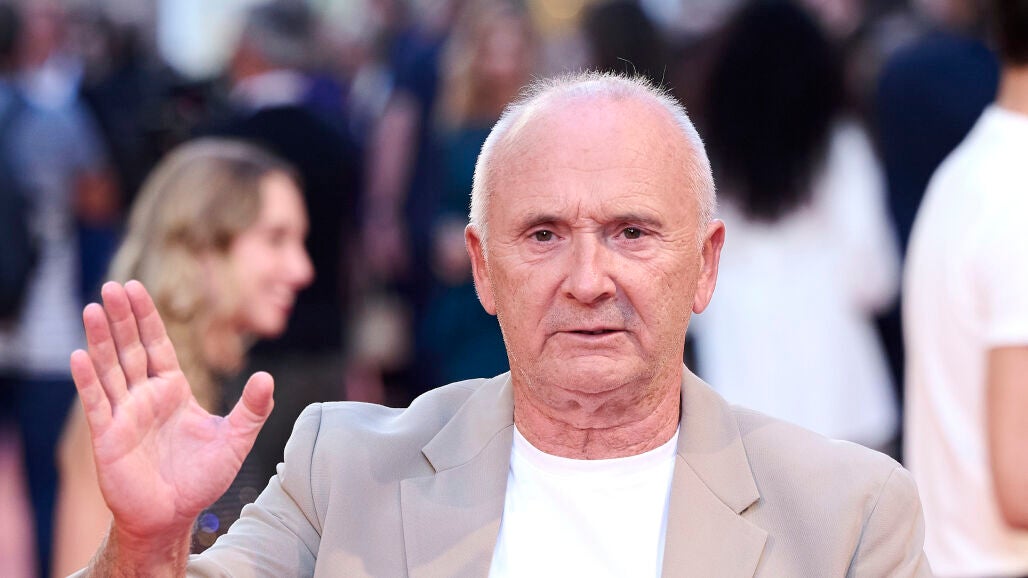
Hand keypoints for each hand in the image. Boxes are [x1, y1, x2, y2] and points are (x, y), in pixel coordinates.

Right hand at [70, 281, 273, 542]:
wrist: (174, 516)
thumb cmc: (201, 479)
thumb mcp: (235, 440)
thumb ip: (253, 409)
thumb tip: (267, 378)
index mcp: (173, 390)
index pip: (157, 345)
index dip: (147, 317)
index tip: (136, 288)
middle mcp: (145, 396)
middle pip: (131, 348)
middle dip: (123, 318)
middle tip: (113, 285)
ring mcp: (124, 414)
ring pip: (110, 368)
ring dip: (101, 339)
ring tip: (94, 307)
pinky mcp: (109, 436)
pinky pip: (97, 403)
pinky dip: (89, 380)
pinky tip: (80, 355)